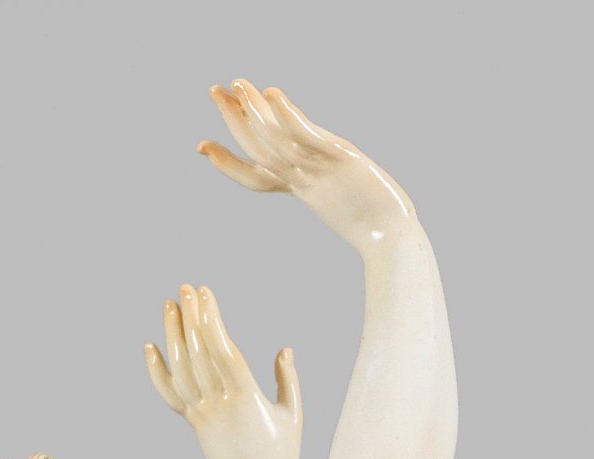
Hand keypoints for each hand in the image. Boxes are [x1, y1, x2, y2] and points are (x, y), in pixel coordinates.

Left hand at [144, 284, 301, 458]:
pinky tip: (150, 347)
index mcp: (246, 397)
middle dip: (191, 318)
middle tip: (185, 289)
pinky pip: (171, 394)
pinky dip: (157, 371)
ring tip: (169, 306)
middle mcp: (220, 403)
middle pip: (198, 354)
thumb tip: (284, 350)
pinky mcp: (194, 423)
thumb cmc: (280, 456)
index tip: (205, 294)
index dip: (211, 320)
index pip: (223, 350)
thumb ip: (288, 381)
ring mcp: (203, 414)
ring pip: (181, 369)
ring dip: (172, 335)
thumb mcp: (293, 416)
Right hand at [200, 80, 417, 251]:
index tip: (200, 146)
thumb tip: (326, 179)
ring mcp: (318, 170)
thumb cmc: (377, 228)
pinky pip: (306, 137)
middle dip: (233, 120)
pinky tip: (272, 94)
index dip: (226, 163)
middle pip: (258, 148)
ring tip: (236, 83)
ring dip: (253, 111)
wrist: (393, 239)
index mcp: (301, 190)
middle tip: (212, 90)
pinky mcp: (338, 160)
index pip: (254, 177)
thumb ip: (330, 184)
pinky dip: (286, 116)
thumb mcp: (346, 199)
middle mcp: (303, 179)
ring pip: (275, 140)